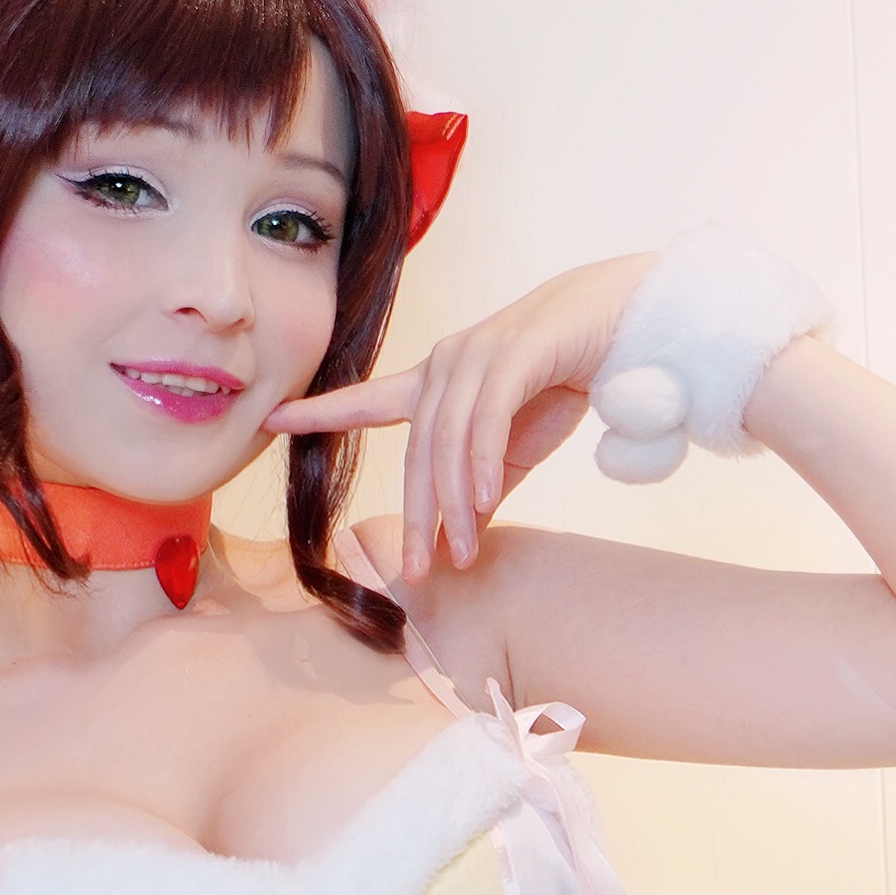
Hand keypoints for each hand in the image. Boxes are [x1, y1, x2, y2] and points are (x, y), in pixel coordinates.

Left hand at [267, 252, 651, 581]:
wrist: (624, 321)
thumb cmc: (563, 378)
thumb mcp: (515, 448)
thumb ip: (482, 489)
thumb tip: (460, 539)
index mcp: (436, 382)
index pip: (368, 400)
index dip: (320, 411)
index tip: (271, 420)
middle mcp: (446, 364)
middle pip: (416, 451)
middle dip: (416, 516)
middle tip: (416, 573)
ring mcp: (477, 356)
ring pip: (445, 443)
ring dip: (452, 504)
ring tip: (459, 552)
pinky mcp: (514, 354)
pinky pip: (484, 420)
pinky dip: (480, 465)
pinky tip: (481, 504)